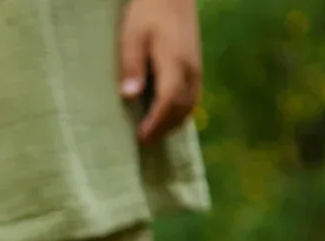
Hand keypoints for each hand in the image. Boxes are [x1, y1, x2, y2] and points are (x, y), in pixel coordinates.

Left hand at [119, 0, 202, 143]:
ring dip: (173, 122)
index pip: (168, 101)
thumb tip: (129, 95)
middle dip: (164, 128)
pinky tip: (166, 117)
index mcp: (175, 62)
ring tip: (154, 134)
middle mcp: (190, 69)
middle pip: (181, 108)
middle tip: (144, 142)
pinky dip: (180, 111)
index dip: (156, 122)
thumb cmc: (147, 13)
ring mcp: (196, 68)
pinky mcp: (195, 66)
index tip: (142, 137)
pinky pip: (192, 96)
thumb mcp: (132, 36)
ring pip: (190, 104)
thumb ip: (131, 65)